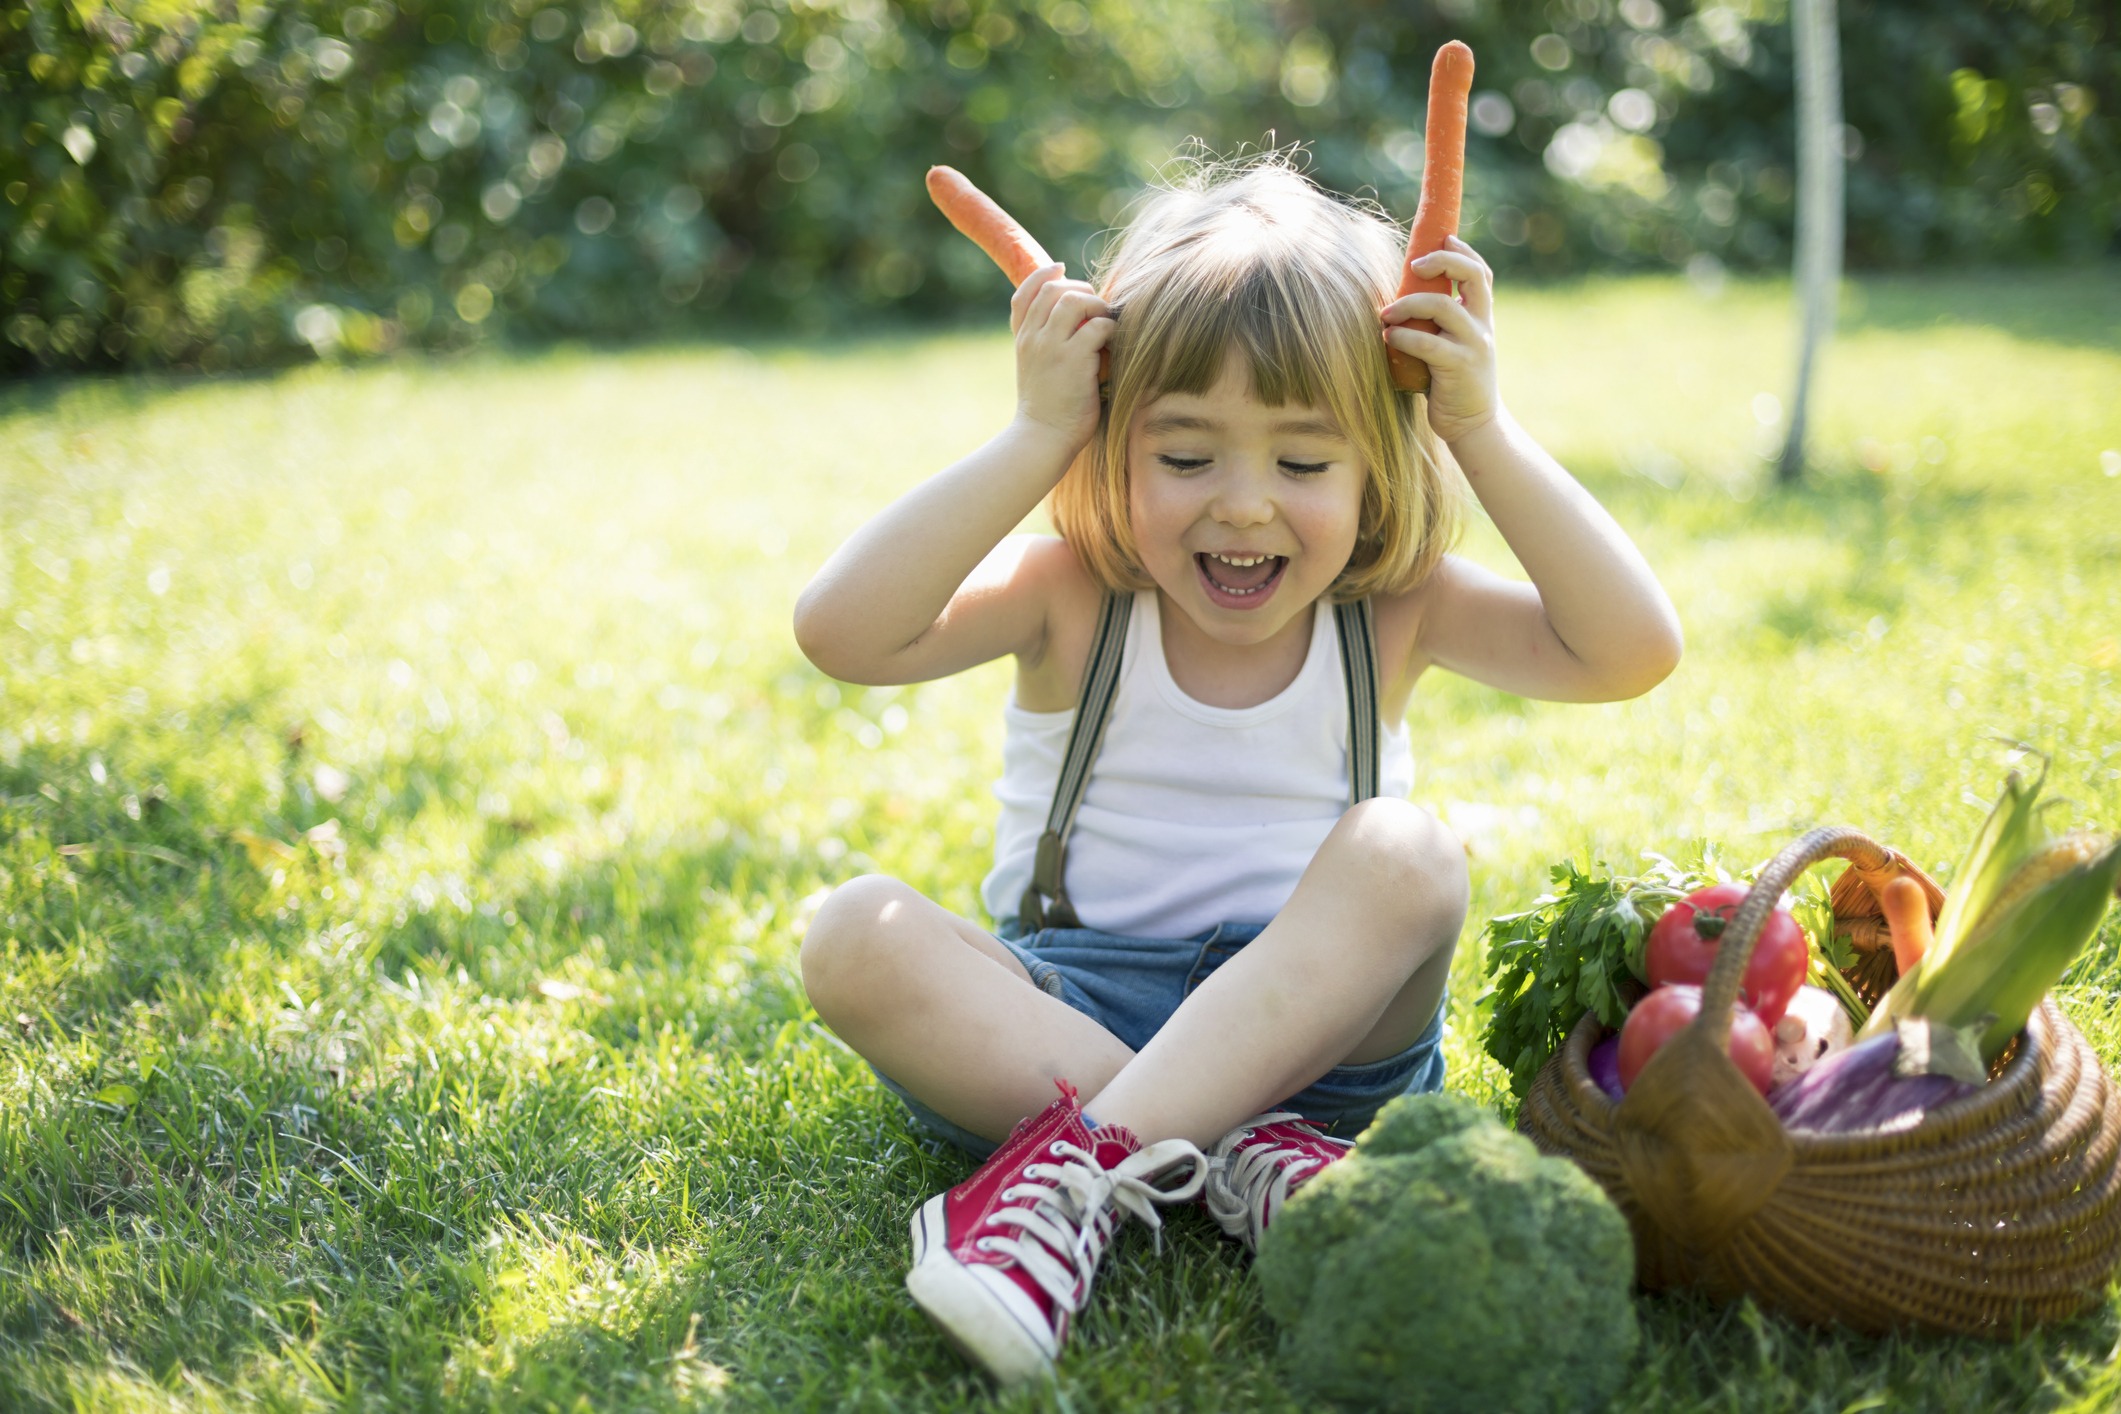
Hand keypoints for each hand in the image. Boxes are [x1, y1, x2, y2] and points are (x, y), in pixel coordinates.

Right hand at [1009, 263, 1114, 453]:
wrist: (1042, 438)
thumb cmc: (1047, 409)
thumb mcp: (1036, 371)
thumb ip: (1046, 344)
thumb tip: (1077, 323)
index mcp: (1022, 340)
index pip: (1024, 293)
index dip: (1042, 275)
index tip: (1060, 268)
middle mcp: (1033, 338)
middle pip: (1053, 289)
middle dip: (1080, 288)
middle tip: (1096, 306)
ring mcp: (1052, 347)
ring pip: (1075, 300)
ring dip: (1098, 305)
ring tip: (1106, 323)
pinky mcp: (1074, 359)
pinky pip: (1098, 326)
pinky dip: (1110, 329)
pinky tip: (1114, 344)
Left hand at [1381, 236, 1500, 445]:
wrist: (1474, 424)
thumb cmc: (1452, 382)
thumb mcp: (1452, 345)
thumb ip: (1438, 323)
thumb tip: (1400, 299)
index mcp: (1482, 316)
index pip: (1480, 272)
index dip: (1463, 250)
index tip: (1442, 238)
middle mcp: (1483, 325)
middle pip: (1472, 276)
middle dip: (1442, 261)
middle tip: (1413, 267)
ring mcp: (1474, 345)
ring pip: (1443, 307)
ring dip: (1408, 305)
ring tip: (1386, 315)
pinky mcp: (1459, 367)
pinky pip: (1429, 344)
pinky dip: (1404, 338)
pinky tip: (1389, 339)